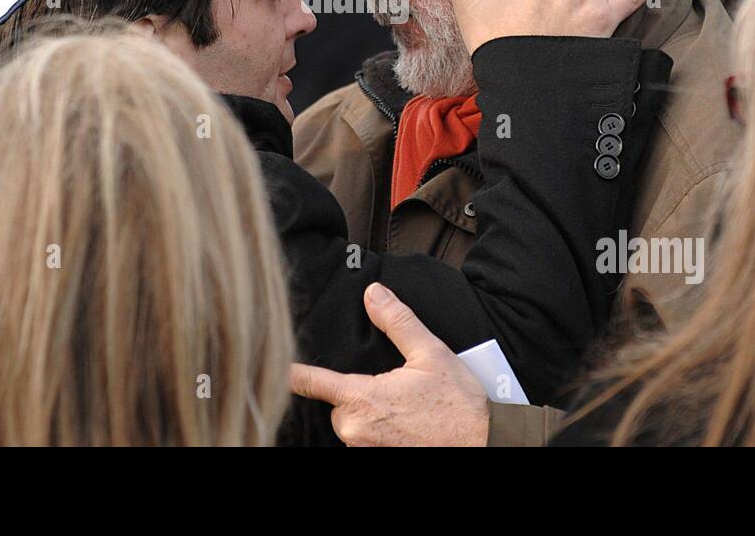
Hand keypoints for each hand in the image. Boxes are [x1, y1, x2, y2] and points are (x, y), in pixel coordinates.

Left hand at [289, 282, 489, 446]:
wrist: (483, 445)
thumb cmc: (459, 405)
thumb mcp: (430, 353)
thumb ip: (397, 321)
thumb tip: (374, 294)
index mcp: (363, 399)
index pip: (311, 382)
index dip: (291, 372)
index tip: (271, 364)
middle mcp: (357, 430)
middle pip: (338, 404)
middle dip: (357, 393)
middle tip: (394, 388)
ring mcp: (366, 450)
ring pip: (352, 424)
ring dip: (370, 414)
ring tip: (406, 409)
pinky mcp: (378, 461)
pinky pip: (367, 441)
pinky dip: (381, 431)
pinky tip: (406, 426)